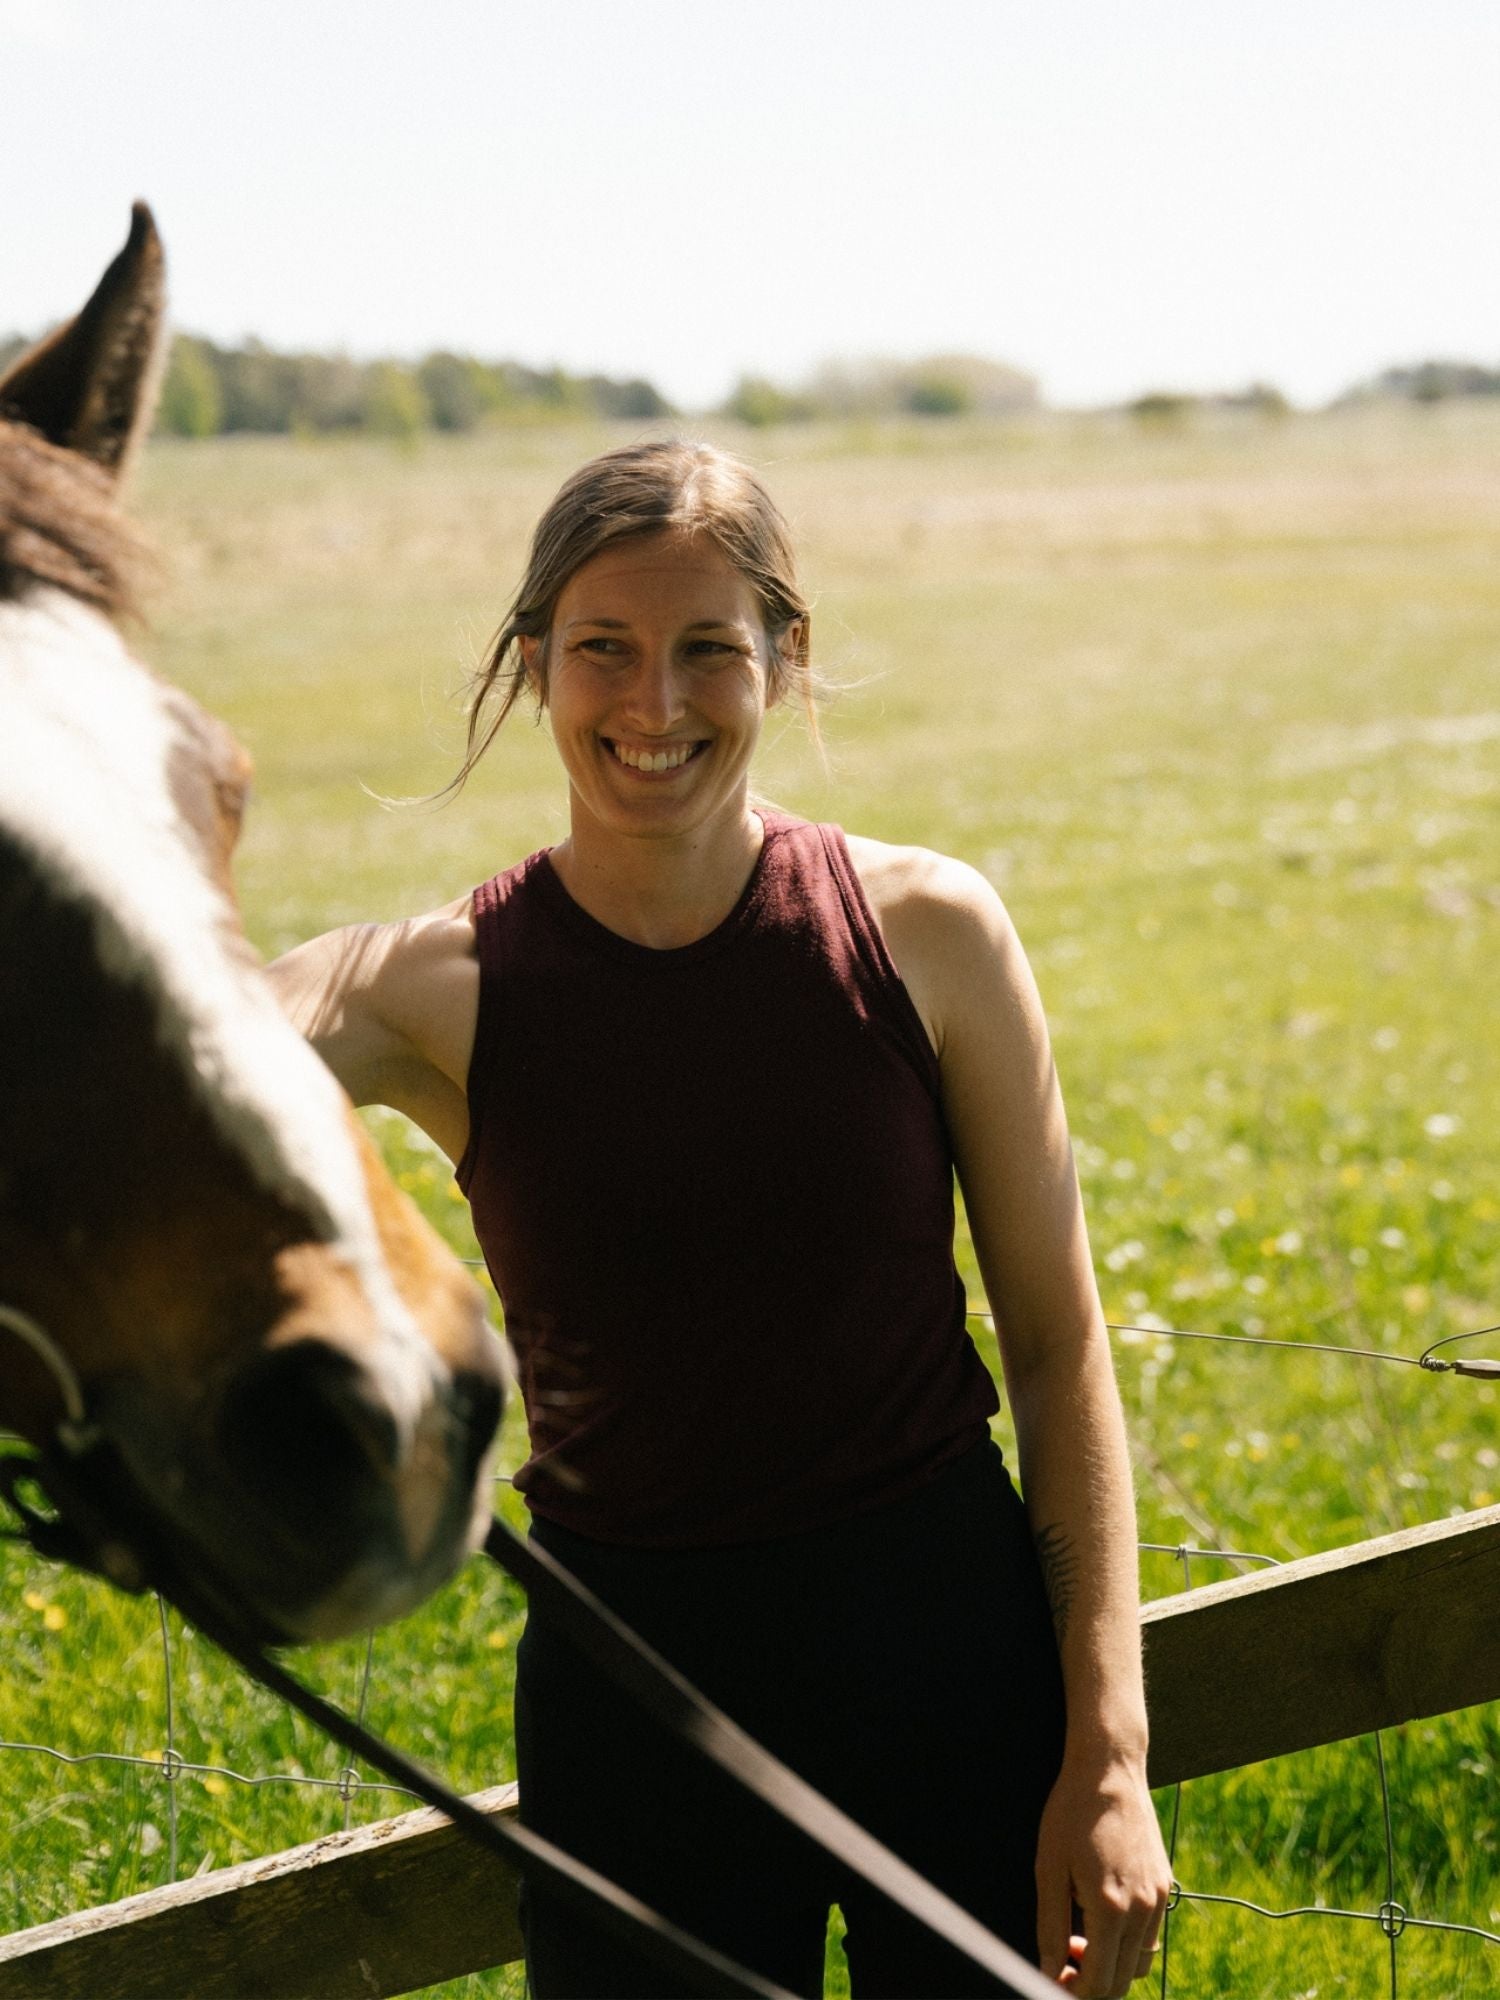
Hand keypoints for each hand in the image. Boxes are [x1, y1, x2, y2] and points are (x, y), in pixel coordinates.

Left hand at [1035, 1752, 1171, 1995]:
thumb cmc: (1072, 1813)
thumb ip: (1050, 1927)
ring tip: (1080, 1937)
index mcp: (1111, 1908)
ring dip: (1111, 1963)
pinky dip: (1127, 1941)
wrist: (1109, 1769)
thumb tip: (1049, 1971)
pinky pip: (1150, 1933)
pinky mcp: (1164, 1883)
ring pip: (1140, 1961)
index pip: (1099, 1981)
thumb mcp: (1048, 1869)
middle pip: (1123, 1980)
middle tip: (1062, 1959)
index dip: (1072, 1989)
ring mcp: (1158, 1897)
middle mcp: (1143, 1909)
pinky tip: (1101, 1914)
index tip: (1053, 1977)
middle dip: (1091, 1981)